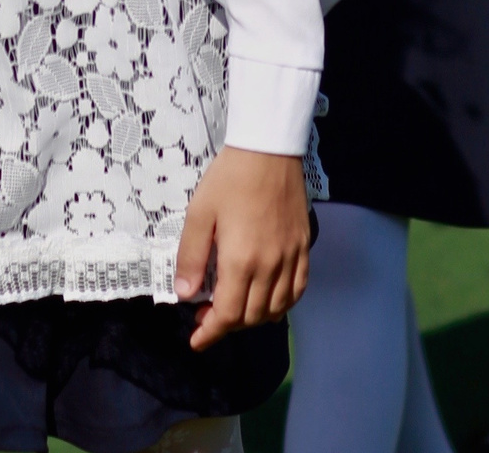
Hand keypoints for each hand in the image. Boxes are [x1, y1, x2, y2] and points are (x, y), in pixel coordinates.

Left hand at [175, 146, 311, 345]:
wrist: (269, 148)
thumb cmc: (230, 178)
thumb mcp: (200, 212)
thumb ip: (191, 256)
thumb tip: (185, 294)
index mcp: (241, 260)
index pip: (228, 315)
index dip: (210, 333)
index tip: (196, 340)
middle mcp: (270, 267)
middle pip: (251, 317)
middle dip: (227, 325)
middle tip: (206, 315)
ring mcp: (291, 258)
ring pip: (275, 309)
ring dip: (252, 318)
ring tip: (234, 307)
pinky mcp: (304, 248)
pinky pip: (297, 290)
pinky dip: (281, 304)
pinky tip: (267, 299)